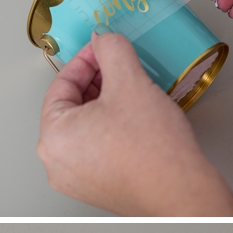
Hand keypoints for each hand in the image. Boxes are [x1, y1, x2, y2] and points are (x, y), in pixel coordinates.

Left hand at [37, 33, 232, 215]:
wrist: (179, 191)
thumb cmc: (153, 151)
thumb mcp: (130, 81)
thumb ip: (111, 50)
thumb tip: (103, 41)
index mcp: (53, 138)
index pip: (60, 84)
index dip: (85, 59)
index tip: (102, 48)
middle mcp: (56, 164)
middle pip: (69, 107)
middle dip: (95, 82)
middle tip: (118, 67)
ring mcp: (74, 180)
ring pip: (83, 128)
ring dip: (103, 104)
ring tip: (130, 94)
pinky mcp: (93, 188)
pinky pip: (94, 148)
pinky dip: (108, 129)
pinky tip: (132, 121)